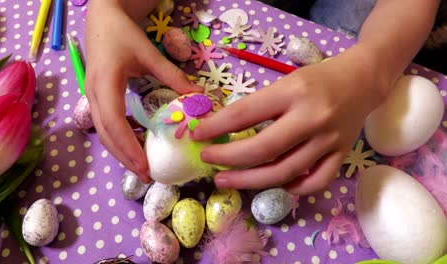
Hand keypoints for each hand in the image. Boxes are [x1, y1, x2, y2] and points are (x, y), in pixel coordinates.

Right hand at [85, 1, 202, 181]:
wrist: (102, 19)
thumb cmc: (124, 34)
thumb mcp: (150, 54)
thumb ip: (173, 76)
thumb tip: (198, 98)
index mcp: (106, 83)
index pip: (114, 123)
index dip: (128, 147)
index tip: (145, 166)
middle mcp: (94, 94)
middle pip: (106, 135)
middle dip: (124, 158)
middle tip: (146, 176)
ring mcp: (91, 97)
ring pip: (102, 133)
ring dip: (120, 152)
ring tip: (141, 168)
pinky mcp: (95, 98)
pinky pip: (105, 125)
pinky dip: (119, 139)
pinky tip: (135, 146)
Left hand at [192, 47, 388, 194]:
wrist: (364, 79)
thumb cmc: (318, 78)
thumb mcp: (285, 82)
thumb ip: (260, 106)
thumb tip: (224, 131)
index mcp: (292, 92)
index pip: (244, 114)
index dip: (216, 127)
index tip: (197, 136)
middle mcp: (311, 118)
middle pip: (261, 150)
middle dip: (227, 159)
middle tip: (208, 160)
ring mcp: (329, 141)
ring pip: (284, 173)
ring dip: (249, 181)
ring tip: (225, 180)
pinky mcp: (341, 156)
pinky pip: (315, 183)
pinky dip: (292, 189)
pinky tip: (274, 184)